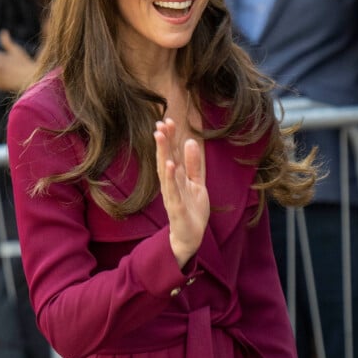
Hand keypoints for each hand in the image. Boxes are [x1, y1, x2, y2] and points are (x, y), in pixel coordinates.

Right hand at [154, 118, 209, 268]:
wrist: (191, 236)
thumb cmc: (192, 209)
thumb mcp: (197, 183)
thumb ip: (194, 164)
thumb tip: (190, 141)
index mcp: (176, 177)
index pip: (172, 154)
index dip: (170, 138)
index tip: (168, 120)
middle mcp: (171, 184)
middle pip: (166, 158)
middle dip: (164, 141)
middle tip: (161, 123)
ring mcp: (172, 195)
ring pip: (165, 171)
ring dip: (163, 154)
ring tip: (160, 137)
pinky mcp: (176, 207)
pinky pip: (172, 190)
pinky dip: (170, 178)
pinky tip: (169, 165)